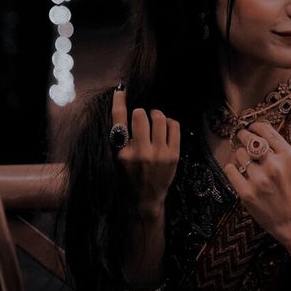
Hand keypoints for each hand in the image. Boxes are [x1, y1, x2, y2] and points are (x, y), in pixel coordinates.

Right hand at [111, 87, 180, 217]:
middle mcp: (140, 152)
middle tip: (141, 117)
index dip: (119, 101)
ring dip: (155, 114)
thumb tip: (124, 110)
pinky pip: (174, 126)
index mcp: (122, 153)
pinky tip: (165, 126)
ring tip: (154, 119)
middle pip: (141, 115)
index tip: (121, 91)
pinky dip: (170, 122)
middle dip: (140, 112)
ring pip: (159, 118)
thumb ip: (119, 139)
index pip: (118, 119)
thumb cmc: (127, 178)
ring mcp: (159, 154)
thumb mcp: (116, 160)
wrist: (145, 200)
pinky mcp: (173, 155)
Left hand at [223, 121, 290, 244]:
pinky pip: (230, 170)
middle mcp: (274, 165)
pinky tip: (238, 173)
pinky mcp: (246, 192)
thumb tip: (257, 132)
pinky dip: (232, 169)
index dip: (255, 126)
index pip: (266, 131)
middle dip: (243, 136)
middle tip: (241, 137)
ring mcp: (259, 179)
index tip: (251, 127)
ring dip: (240, 156)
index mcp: (288, 156)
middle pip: (249, 139)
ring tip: (246, 164)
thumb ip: (278, 151)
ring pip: (239, 154)